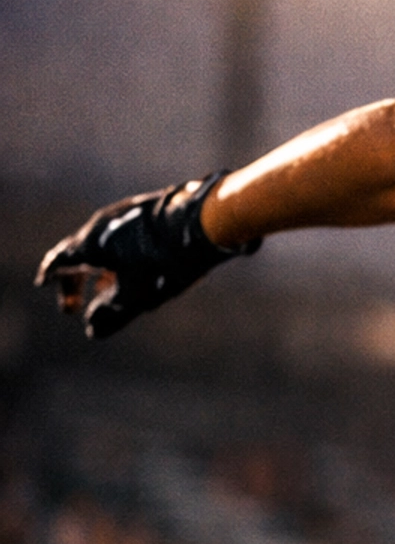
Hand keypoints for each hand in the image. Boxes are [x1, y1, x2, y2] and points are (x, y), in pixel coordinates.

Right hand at [35, 173, 257, 339]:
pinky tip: (134, 273)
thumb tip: (92, 330)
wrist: (201, 224)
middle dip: (74, 283)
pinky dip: (117, 260)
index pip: (60, 259)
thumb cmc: (164, 263)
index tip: (43, 284)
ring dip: (97, 273)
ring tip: (104, 293)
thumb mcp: (135, 297)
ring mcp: (126, 214)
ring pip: (103, 247)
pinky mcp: (148, 213)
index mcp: (91, 241)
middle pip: (79, 254)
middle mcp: (103, 223)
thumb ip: (111, 315)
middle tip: (73, 306)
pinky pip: (123, 239)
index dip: (51, 275)